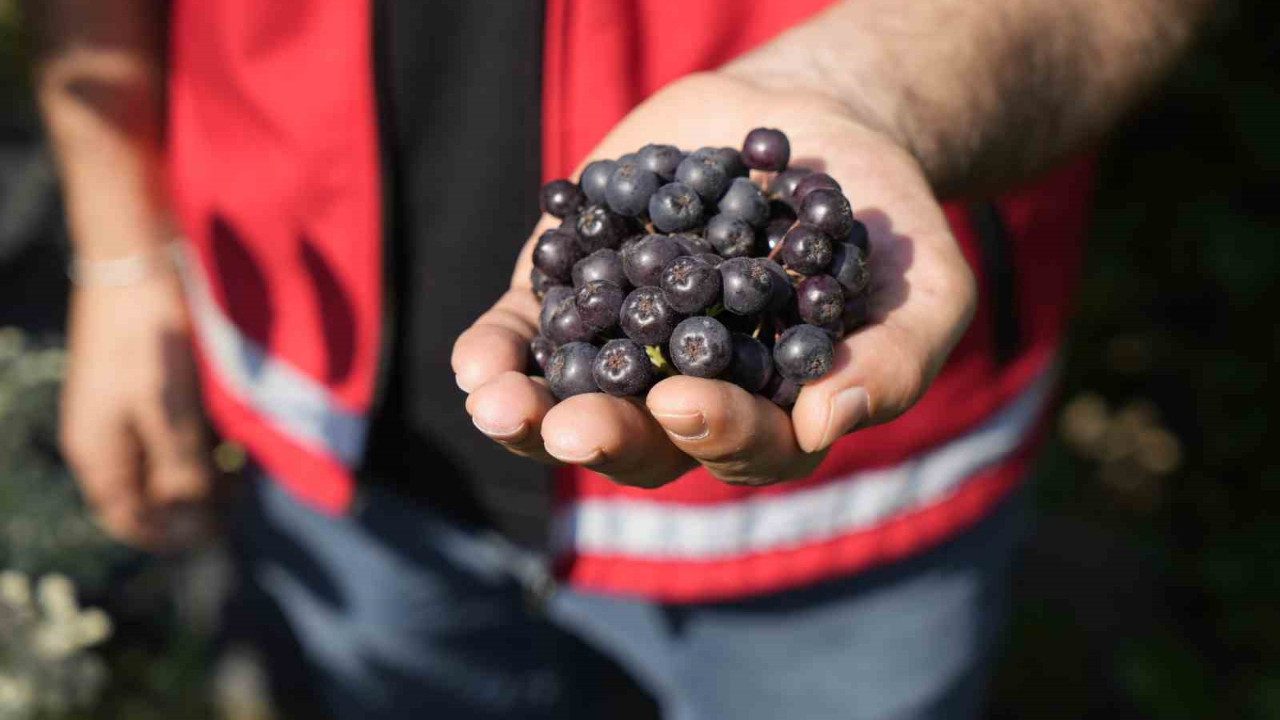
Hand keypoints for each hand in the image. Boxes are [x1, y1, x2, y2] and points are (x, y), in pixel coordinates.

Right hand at [59, 270, 219, 549]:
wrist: (136, 263)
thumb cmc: (150, 339)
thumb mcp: (170, 411)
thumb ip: (179, 469)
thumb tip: (191, 519)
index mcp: (97, 454)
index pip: (127, 519)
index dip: (170, 535)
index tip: (216, 535)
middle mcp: (103, 440)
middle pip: (147, 494)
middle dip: (192, 504)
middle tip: (240, 497)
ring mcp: (120, 414)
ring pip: (162, 464)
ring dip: (200, 474)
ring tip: (242, 469)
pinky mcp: (141, 389)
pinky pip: (169, 434)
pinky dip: (198, 443)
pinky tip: (231, 438)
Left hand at [453, 73, 975, 487]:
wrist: (811, 131)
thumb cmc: (881, 223)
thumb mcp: (923, 290)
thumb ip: (895, 362)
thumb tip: (830, 421)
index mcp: (774, 415)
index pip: (745, 446)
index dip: (715, 432)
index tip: (684, 400)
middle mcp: (691, 398)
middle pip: (644, 441)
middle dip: (607, 435)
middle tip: (574, 428)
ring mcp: (625, 350)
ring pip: (569, 403)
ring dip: (530, 414)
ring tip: (500, 406)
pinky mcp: (575, 297)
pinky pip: (526, 338)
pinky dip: (499, 351)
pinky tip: (476, 363)